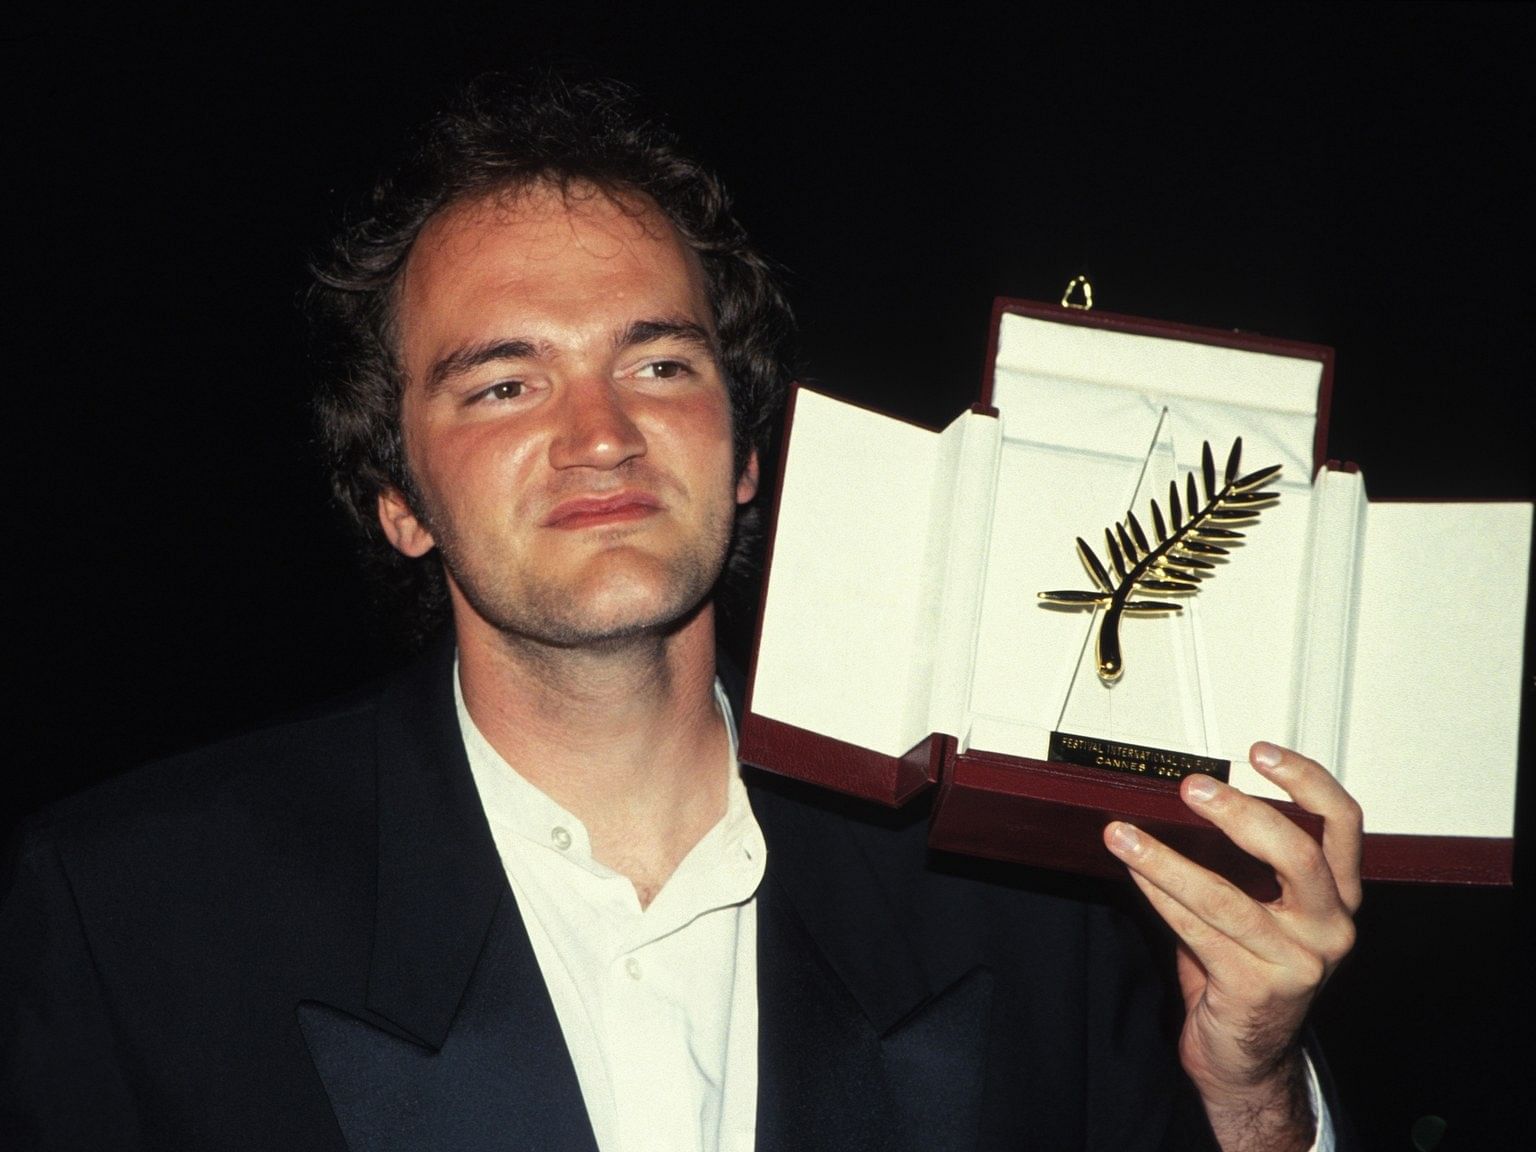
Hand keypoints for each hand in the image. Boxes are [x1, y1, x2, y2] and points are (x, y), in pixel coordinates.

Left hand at [1103, 742, 1361, 1151]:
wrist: (1247, 1052)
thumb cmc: (1249, 967)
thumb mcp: (1267, 909)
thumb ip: (1249, 861)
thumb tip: (1189, 799)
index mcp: (1339, 896)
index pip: (1343, 823)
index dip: (1306, 780)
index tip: (1260, 752)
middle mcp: (1329, 927)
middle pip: (1297, 855)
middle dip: (1240, 813)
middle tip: (1192, 788)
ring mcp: (1297, 963)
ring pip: (1227, 896)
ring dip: (1166, 859)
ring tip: (1124, 834)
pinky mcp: (1256, 990)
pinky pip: (1197, 931)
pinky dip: (1159, 896)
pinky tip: (1135, 873)